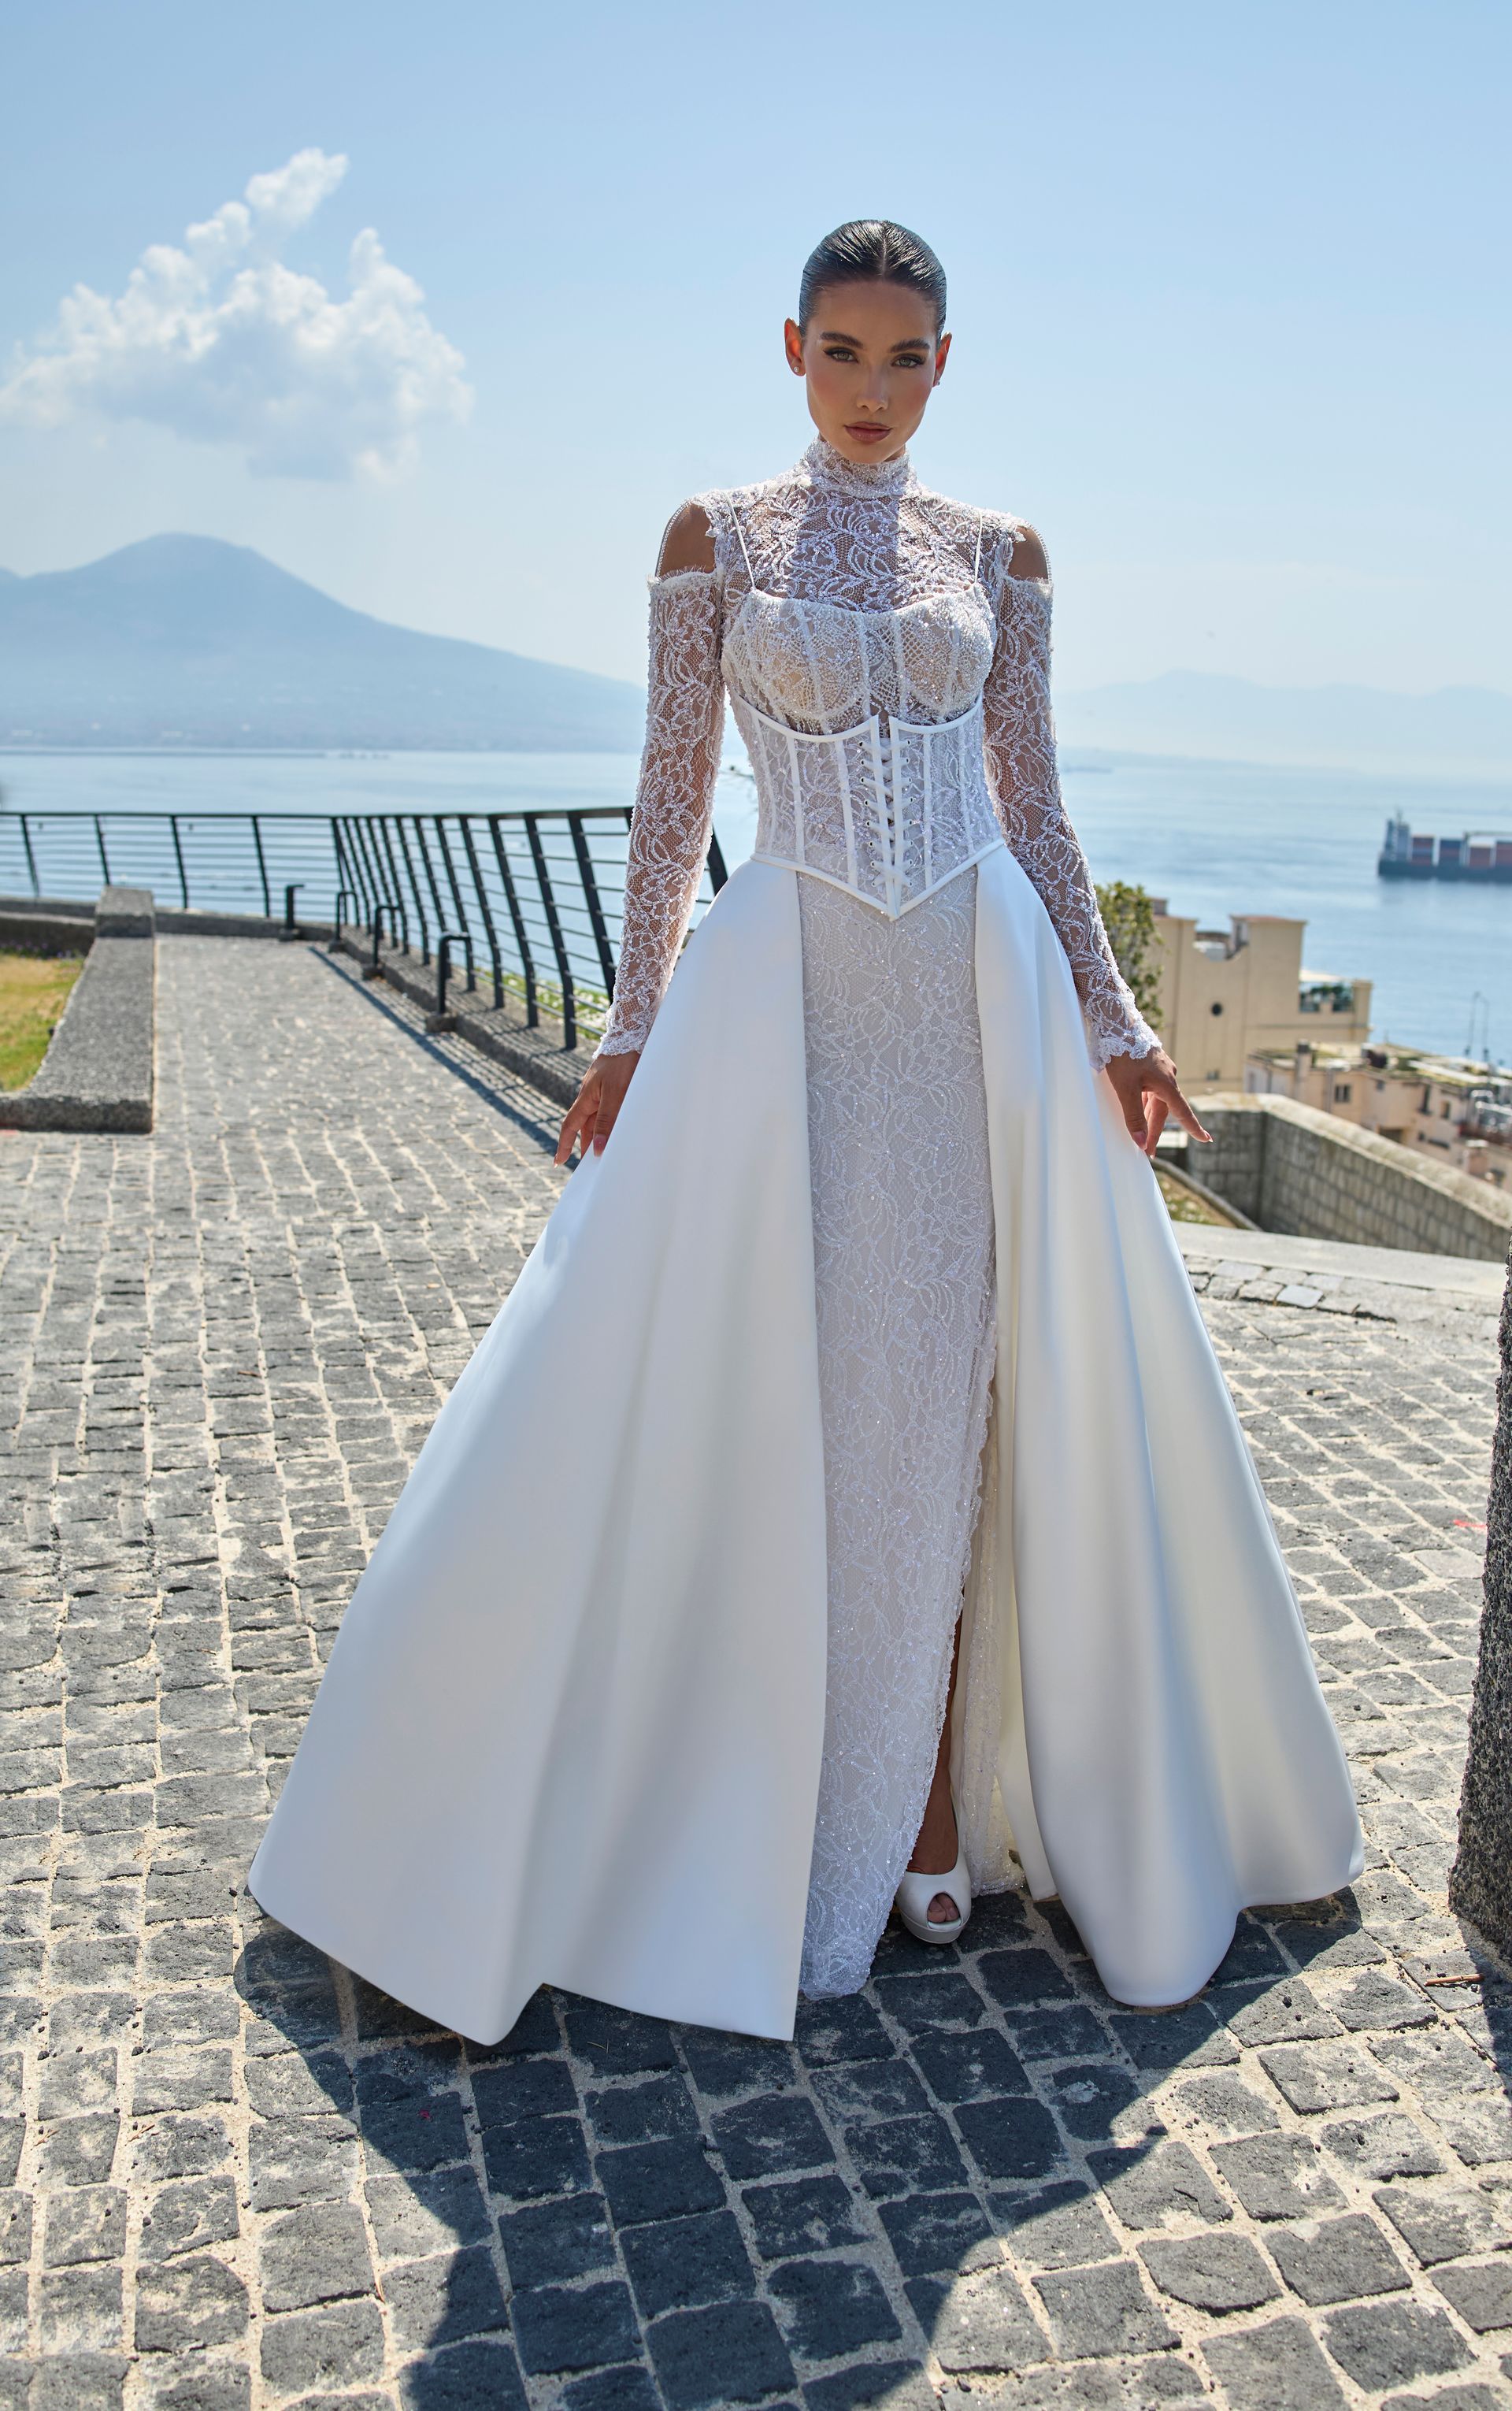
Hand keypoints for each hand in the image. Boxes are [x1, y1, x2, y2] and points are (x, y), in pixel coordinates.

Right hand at [555, 1049, 639, 1165]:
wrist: (635, 1032)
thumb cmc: (624, 1062)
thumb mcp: (616, 1094)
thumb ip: (608, 1121)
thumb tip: (597, 1149)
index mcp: (587, 1097)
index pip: (570, 1126)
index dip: (563, 1144)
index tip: (558, 1162)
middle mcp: (592, 1094)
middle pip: (586, 1125)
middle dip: (587, 1145)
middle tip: (591, 1165)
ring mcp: (604, 1088)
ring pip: (600, 1117)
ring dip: (603, 1134)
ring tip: (609, 1151)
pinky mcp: (617, 1084)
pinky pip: (612, 1108)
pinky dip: (614, 1121)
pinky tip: (623, 1126)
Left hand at [1104, 1047, 1211, 1156]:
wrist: (1116, 1024)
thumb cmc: (1121, 1055)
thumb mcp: (1125, 1089)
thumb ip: (1133, 1116)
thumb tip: (1141, 1143)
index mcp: (1166, 1084)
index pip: (1182, 1113)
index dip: (1193, 1128)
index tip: (1206, 1139)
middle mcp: (1167, 1077)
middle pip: (1164, 1110)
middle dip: (1155, 1131)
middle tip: (1149, 1152)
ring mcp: (1160, 1070)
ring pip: (1156, 1099)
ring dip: (1148, 1117)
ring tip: (1140, 1134)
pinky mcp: (1150, 1064)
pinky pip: (1150, 1089)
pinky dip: (1144, 1102)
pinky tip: (1137, 1106)